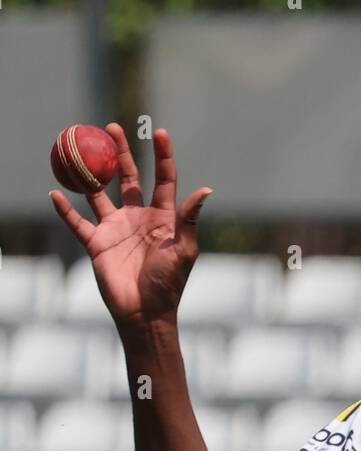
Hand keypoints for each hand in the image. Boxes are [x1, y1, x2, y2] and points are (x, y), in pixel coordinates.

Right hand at [49, 123, 211, 329]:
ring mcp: (116, 229)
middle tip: (110, 128)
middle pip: (128, 178)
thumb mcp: (184, 250)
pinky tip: (55, 193)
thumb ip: (188, 219)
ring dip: (90, 174)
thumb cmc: (169, 284)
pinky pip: (78, 223)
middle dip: (120, 153)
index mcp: (162, 218)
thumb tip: (205, 188)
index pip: (163, 179)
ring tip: (80, 151)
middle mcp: (138, 218)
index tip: (159, 132)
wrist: (146, 313)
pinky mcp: (98, 244)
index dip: (162, 156)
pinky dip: (66, 210)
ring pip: (99, 194)